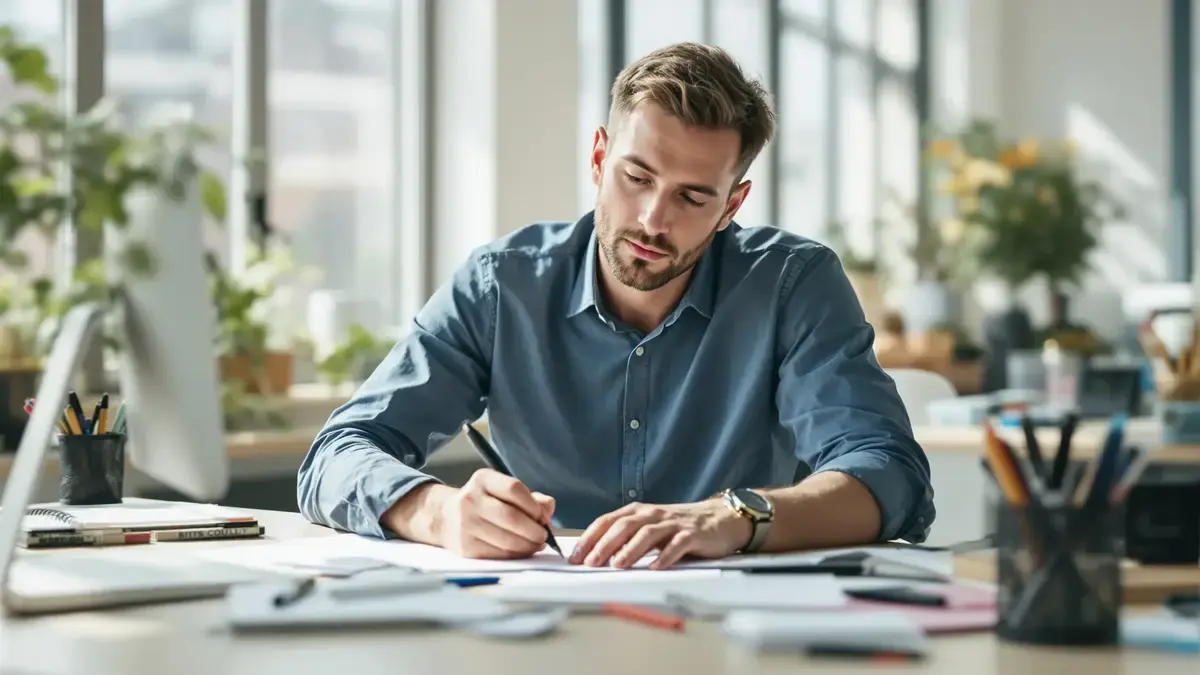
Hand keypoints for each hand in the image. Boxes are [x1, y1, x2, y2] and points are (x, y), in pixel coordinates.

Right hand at [437, 469, 555, 558]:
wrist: (446, 517)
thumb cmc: (484, 503)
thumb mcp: (503, 491)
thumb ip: (531, 498)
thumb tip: (548, 509)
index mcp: (483, 479)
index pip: (514, 489)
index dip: (534, 506)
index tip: (543, 517)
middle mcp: (470, 499)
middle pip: (512, 517)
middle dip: (535, 530)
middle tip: (544, 536)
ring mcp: (465, 524)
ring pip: (507, 540)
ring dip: (528, 546)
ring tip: (536, 544)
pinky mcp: (465, 547)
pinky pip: (499, 554)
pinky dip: (516, 555)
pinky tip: (522, 551)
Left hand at [570, 500, 751, 569]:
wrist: (719, 518)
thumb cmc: (678, 527)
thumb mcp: (649, 528)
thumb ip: (627, 538)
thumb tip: (596, 557)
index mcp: (638, 512)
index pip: (607, 521)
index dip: (590, 537)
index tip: (575, 556)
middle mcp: (652, 514)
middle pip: (624, 526)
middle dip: (604, 544)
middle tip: (590, 562)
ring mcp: (673, 523)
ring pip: (647, 533)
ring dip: (631, 549)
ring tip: (618, 565)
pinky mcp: (692, 534)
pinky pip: (677, 545)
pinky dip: (665, 556)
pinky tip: (655, 567)